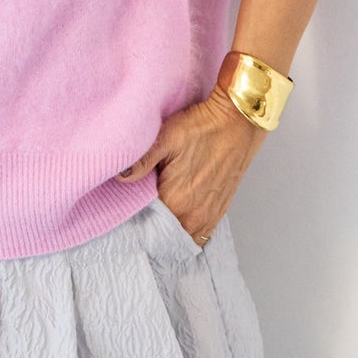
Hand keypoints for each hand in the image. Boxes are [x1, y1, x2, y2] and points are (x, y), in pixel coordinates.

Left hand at [115, 84, 263, 243]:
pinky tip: (176, 218)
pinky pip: (198, 235)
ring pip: (181, 236)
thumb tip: (120, 177)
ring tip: (156, 215)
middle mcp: (194, 216)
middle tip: (138, 209)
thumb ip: (140, 162)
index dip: (132, 217)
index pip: (145, 225)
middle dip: (149, 226)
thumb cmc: (202, 127)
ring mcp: (209, 217)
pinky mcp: (219, 212)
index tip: (124, 208)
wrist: (238, 121)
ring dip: (168, 231)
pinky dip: (185, 230)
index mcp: (176, 202)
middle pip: (162, 235)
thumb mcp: (165, 138)